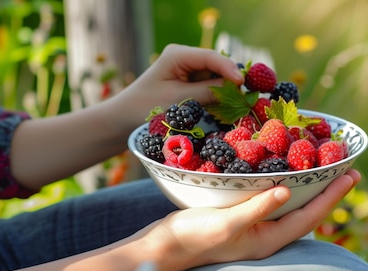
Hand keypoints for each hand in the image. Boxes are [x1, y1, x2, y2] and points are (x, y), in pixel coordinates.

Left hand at [111, 44, 243, 126]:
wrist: (123, 118)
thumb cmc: (145, 107)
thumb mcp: (178, 100)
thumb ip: (207, 92)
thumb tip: (234, 89)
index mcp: (178, 54)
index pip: (210, 57)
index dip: (228, 68)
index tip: (242, 83)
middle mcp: (184, 57)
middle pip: (215, 66)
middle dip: (229, 81)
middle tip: (244, 98)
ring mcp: (186, 70)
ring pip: (214, 78)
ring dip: (223, 91)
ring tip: (235, 105)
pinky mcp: (187, 83)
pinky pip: (207, 87)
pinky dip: (215, 97)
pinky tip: (222, 108)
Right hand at [142, 169, 360, 270]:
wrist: (162, 247)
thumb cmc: (192, 237)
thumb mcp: (227, 222)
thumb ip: (257, 208)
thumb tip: (288, 191)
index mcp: (267, 241)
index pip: (309, 217)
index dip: (332, 196)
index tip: (352, 175)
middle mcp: (264, 236)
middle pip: (304, 212)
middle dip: (326, 191)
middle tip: (347, 169)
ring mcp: (251, 228)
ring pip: (288, 206)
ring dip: (307, 187)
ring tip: (322, 167)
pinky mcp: (238, 218)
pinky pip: (268, 200)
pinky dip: (281, 184)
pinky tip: (280, 172)